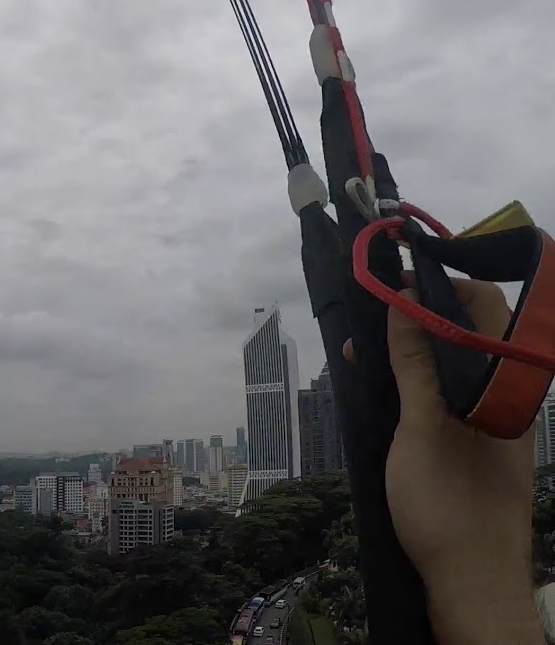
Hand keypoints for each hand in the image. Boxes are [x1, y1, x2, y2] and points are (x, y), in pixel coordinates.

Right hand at [375, 278, 541, 643]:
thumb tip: (404, 306)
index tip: (392, 282)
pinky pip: (443, 395)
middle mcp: (501, 395)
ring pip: (449, 364)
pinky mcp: (470, 443)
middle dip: (415, 316)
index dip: (440, 286)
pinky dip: (412, 383)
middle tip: (366, 318)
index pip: (483, 307)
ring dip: (407, 351)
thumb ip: (417, 365)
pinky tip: (378, 389)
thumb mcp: (423, 428)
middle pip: (465, 332)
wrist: (470, 582)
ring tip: (360, 353)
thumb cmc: (451, 506)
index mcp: (504, 385)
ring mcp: (487, 420)